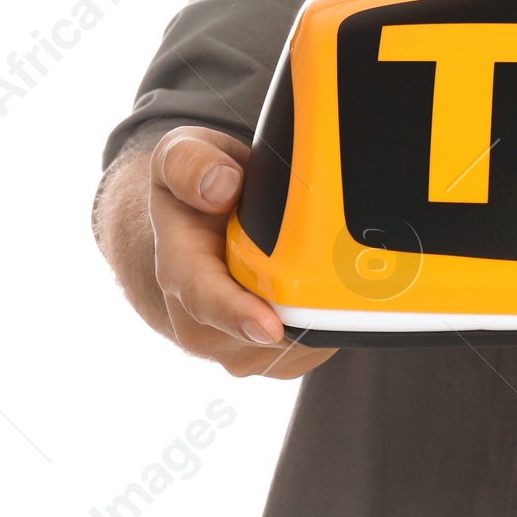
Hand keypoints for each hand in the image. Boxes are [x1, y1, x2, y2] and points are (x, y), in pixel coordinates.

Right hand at [148, 127, 338, 379]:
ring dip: (315, 313)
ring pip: (292, 345)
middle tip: (337, 264)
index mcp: (180, 269)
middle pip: (262, 331)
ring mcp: (234, 346)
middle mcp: (200, 321)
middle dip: (301, 306)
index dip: (238, 315)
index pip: (205, 300)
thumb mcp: (180, 156)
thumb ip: (190, 165)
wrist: (198, 233)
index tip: (269, 325)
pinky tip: (321, 287)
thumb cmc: (195, 193)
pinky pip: (308, 351)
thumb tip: (222, 187)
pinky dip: (323, 322)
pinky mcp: (268, 359)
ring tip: (320, 264)